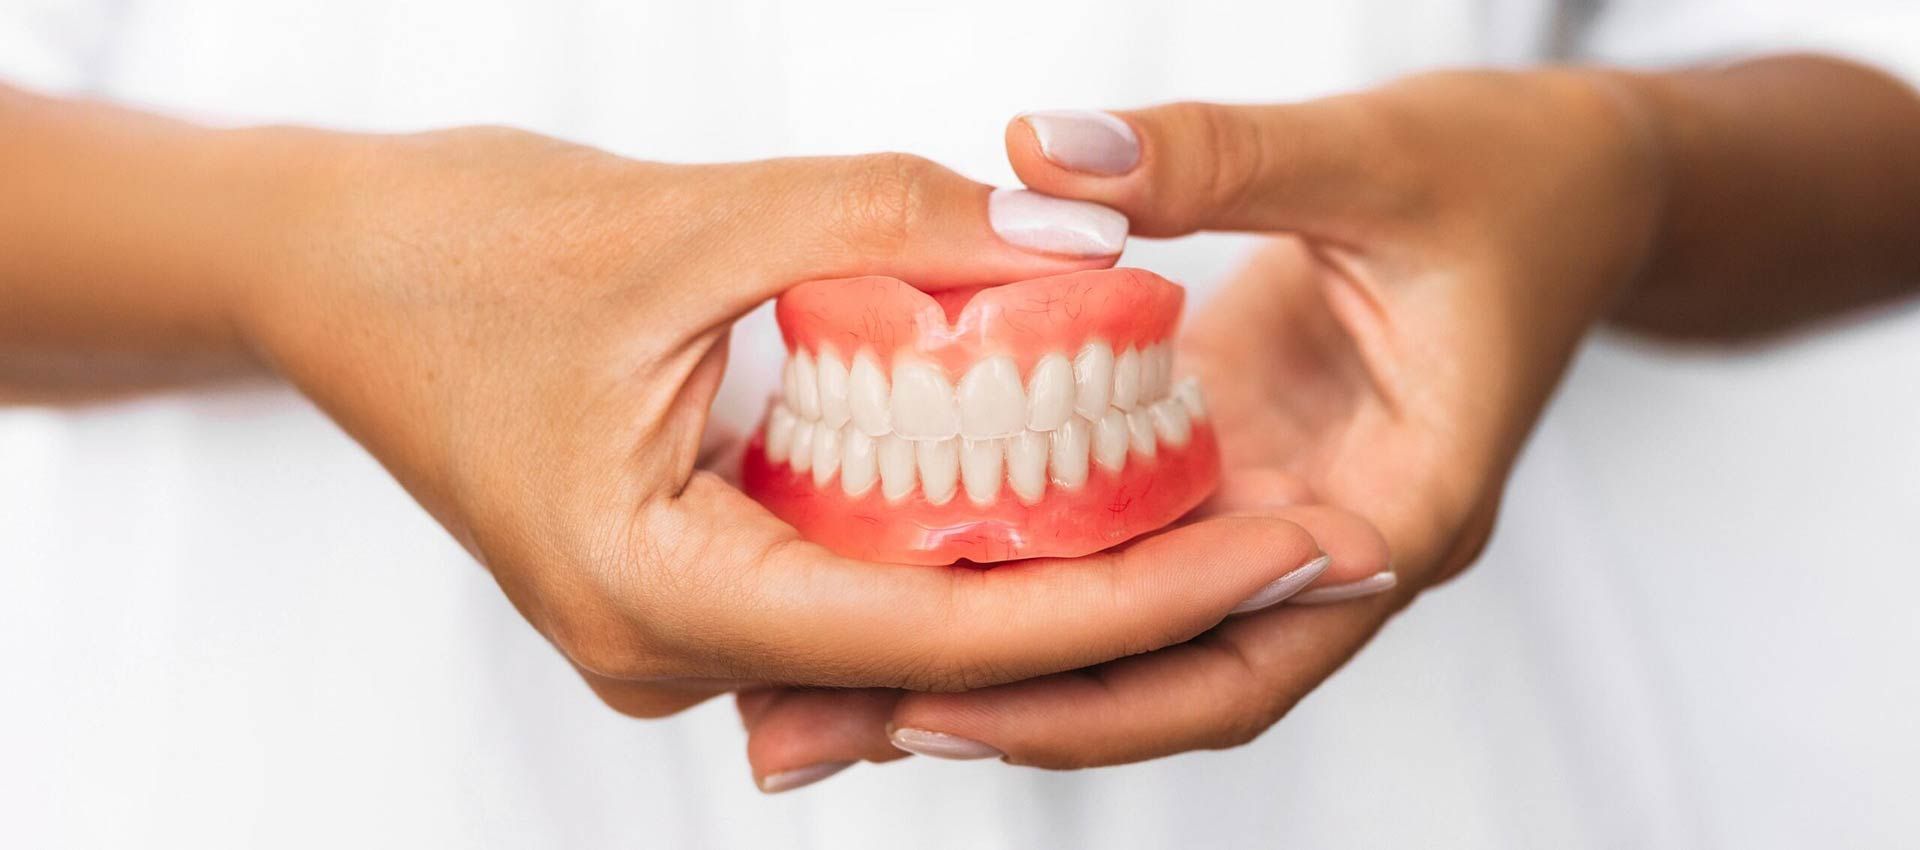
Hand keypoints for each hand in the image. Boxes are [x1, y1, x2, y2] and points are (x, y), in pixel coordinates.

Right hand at [235, 128, 1333, 724]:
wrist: (325, 264)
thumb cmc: (462, 243)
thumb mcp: (697, 216)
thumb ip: (900, 224)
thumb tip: (1090, 236)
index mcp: (651, 593)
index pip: (940, 634)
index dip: (1127, 597)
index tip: (1270, 552)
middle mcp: (661, 649)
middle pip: (938, 656)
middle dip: (1114, 600)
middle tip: (1277, 533)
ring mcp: (667, 630)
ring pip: (897, 631)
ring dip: (1039, 576)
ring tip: (1205, 515)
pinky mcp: (682, 583)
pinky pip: (846, 590)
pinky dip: (951, 548)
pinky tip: (1063, 492)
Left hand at [739, 69, 1664, 779]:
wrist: (1578, 180)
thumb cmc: (1510, 173)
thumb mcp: (1372, 154)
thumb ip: (1217, 159)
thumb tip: (1040, 152)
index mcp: (1400, 510)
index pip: (1246, 657)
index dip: (1101, 701)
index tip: (953, 701)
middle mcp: (1332, 541)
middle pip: (1168, 674)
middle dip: (1019, 710)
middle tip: (852, 722)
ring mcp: (1280, 512)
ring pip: (1140, 624)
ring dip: (1012, 654)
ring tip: (853, 675)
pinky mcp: (1239, 464)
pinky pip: (1128, 538)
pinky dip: (1033, 557)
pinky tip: (922, 545)